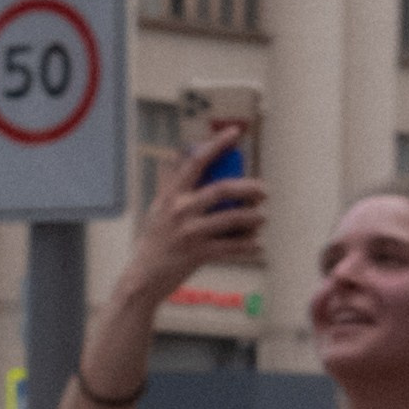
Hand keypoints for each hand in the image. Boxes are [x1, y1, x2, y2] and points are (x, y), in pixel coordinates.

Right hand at [122, 130, 265, 310]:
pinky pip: (231, 247)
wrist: (144, 275)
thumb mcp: (158, 207)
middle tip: (263, 190)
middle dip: (248, 188)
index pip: (196, 161)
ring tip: (262, 218)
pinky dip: (247, 246)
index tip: (235, 133)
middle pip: (221, 190)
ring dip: (252, 218)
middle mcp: (181, 210)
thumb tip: (179, 154)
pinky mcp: (199, 254)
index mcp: (172, 194)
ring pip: (231, 220)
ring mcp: (191, 233)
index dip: (217, 144)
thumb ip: (171, 182)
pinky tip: (258, 244)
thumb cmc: (154, 239)